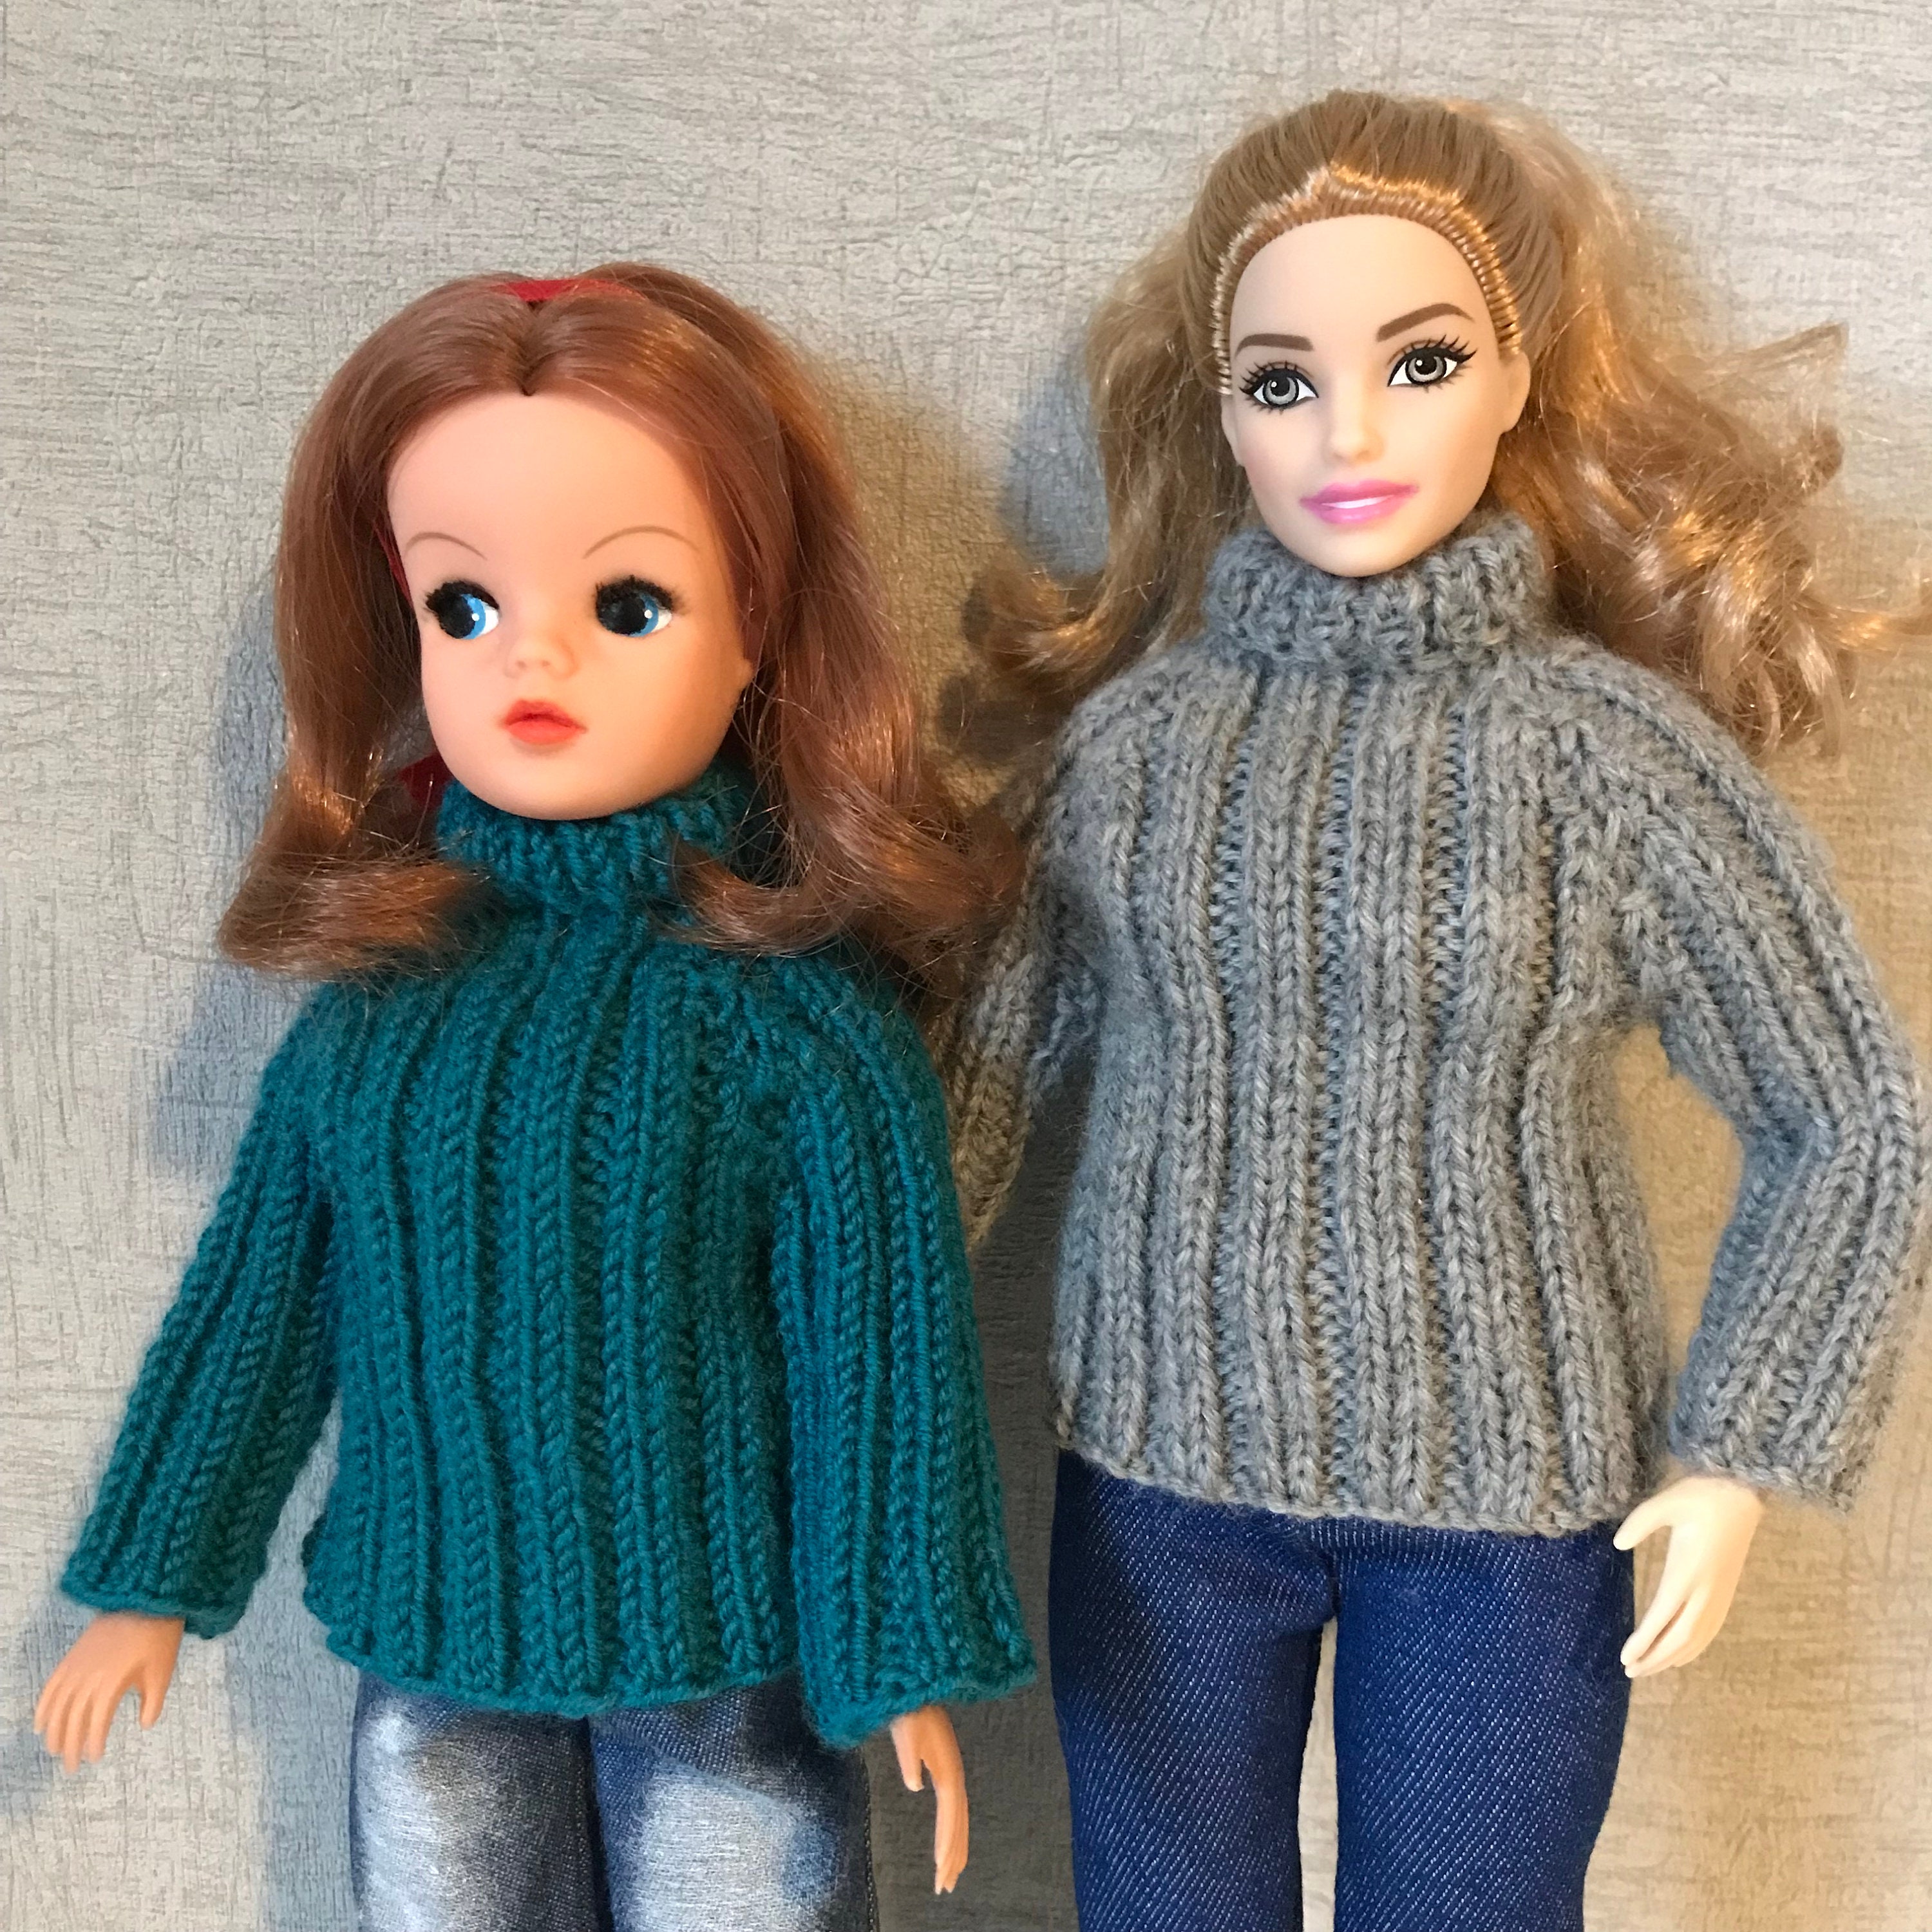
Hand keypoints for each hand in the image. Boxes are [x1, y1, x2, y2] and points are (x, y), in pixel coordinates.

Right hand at [34, 1611, 184, 1771]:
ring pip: (57, 1707)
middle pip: (73, 1719)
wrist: (143, 1599)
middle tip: (71, 1768)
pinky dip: (43, 1707)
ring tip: (54, 1751)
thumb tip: (144, 1725)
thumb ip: (153, 1702)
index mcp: (111, 1684)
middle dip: (71, 1746)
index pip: (97, 1722)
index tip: (95, 1758)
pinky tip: (39, 1724)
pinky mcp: (72, 1657)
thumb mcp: (162, 1671)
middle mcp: (88, 1679)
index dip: (93, 1742)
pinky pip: (51, 1686)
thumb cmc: (157, 1636)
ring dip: (54, 1731)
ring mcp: (76, 1667)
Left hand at [888, 1703, 967, 1892]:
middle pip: (958, 1822)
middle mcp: (954, 1773)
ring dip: (956, 1847)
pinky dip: (953, 1830)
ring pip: (959, 1818)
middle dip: (953, 1855)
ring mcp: (951, 1771)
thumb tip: (915, 1785)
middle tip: (945, 1887)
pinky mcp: (944, 1769)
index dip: (947, 1840)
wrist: (915, 1686)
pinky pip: (953, 1808)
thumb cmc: (909, 1709)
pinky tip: (951, 1841)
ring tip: (950, 1876)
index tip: (941, 1867)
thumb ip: (910, 1758)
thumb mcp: (907, 1731)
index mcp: (947, 1769)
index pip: (950, 1812)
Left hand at [1614, 1474, 1763, 1677]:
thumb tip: (1617, 1543)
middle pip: (1680, 1636)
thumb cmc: (1704, 1494)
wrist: (1745, 1494)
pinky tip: (1680, 1656)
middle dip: (1655, 1657)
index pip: (1664, 1614)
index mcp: (1690, 1569)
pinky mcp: (1725, 1592)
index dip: (1646, 1639)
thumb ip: (1641, 1522)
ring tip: (1647, 1669)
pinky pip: (1709, 1629)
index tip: (1627, 1657)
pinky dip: (1694, 1648)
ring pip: (1697, 1638)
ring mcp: (1719, 1593)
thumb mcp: (1668, 1500)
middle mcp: (1707, 1588)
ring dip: (1672, 1657)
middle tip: (1630, 1672)